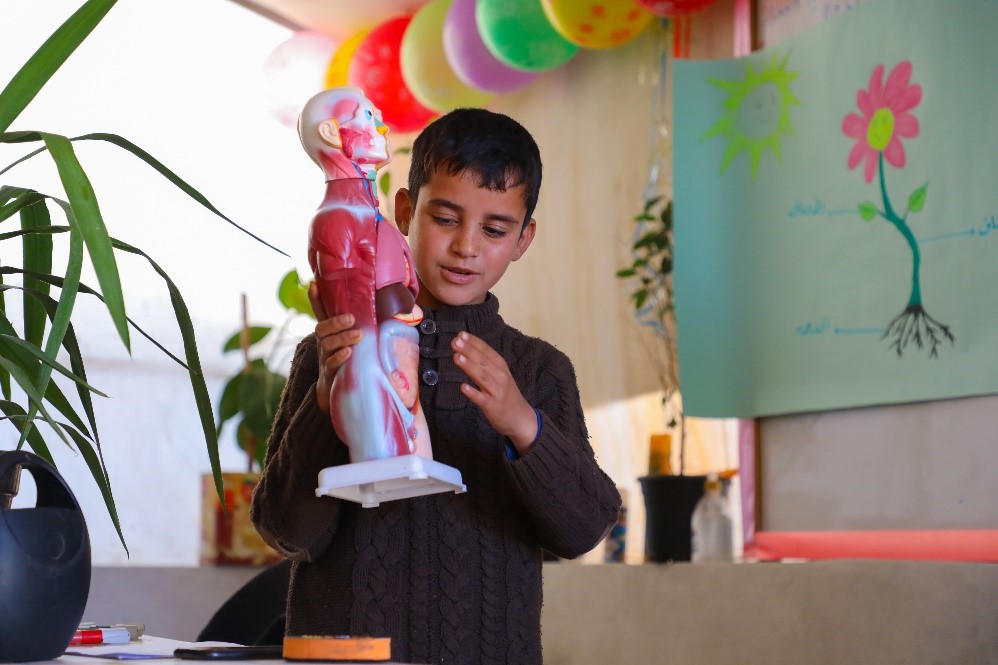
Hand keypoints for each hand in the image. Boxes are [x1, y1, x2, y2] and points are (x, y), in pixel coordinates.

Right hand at [309, 282, 361, 412]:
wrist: (335, 387)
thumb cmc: (348, 358)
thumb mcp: (352, 340)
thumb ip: (364, 326)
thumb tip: (390, 308)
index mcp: (330, 332)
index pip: (320, 312)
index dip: (315, 299)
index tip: (313, 283)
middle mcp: (324, 342)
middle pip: (321, 328)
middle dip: (335, 322)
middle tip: (351, 319)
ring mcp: (324, 357)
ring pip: (327, 344)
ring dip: (342, 338)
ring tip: (358, 335)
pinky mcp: (329, 372)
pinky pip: (331, 363)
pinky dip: (340, 357)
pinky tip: (349, 353)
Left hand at [452, 331, 536, 452]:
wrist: (521, 418)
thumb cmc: (507, 394)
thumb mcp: (500, 375)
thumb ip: (486, 364)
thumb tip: (467, 350)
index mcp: (501, 367)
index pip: (487, 351)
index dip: (474, 342)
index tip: (461, 334)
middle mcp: (500, 376)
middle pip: (483, 361)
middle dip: (469, 350)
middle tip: (455, 342)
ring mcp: (497, 391)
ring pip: (482, 377)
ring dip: (469, 366)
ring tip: (457, 357)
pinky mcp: (493, 406)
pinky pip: (482, 398)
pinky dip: (473, 392)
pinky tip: (463, 387)